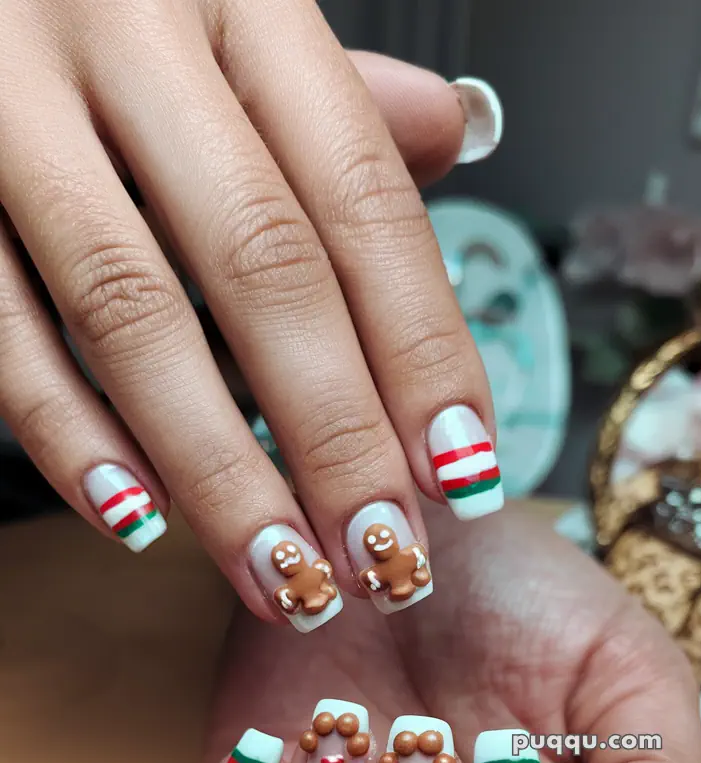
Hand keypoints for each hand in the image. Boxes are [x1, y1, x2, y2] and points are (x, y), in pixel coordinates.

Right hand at [0, 0, 503, 628]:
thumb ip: (335, 92)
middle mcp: (128, 36)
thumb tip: (452, 138)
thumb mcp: (234, 12)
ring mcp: (12, 105)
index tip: (461, 473)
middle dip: (335, 436)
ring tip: (281, 573)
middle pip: (262, 267)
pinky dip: (70, 434)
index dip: (421, 349)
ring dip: (216, 468)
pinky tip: (139, 519)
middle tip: (384, 558)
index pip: (362, 199)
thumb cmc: (113, 0)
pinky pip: (1, 327)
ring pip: (131, 313)